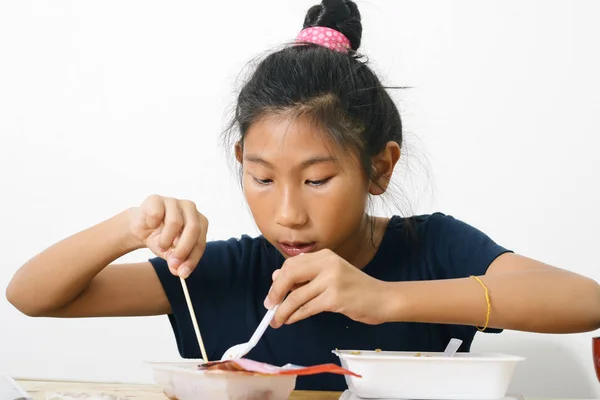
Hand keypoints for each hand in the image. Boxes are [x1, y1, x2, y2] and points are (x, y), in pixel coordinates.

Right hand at [128, 194, 207, 277]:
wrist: (141, 228)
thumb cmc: (162, 239)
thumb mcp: (171, 254)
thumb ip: (177, 262)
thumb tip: (180, 272)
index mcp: (200, 222)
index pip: (201, 241)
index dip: (192, 259)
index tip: (183, 273)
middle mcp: (190, 209)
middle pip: (193, 229)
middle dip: (183, 249)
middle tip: (173, 263)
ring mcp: (174, 201)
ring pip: (175, 222)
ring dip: (165, 240)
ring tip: (161, 245)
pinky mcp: (157, 199)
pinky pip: (156, 214)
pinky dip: (152, 225)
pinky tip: (150, 226)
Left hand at [264, 249, 390, 326]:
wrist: (383, 299)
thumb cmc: (356, 289)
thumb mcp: (331, 276)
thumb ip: (307, 276)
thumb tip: (276, 277)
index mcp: (325, 255)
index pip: (291, 264)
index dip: (277, 280)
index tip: (272, 294)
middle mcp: (328, 263)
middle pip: (290, 274)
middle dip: (275, 292)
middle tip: (270, 307)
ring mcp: (332, 280)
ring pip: (296, 296)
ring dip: (283, 310)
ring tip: (277, 320)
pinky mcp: (335, 298)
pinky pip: (307, 308)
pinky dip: (295, 315)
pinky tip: (291, 320)